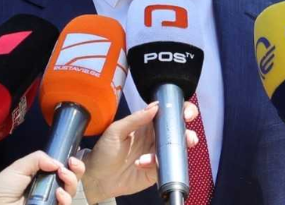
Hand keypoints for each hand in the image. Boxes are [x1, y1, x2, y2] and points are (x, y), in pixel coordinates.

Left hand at [0, 151, 83, 204]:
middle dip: (76, 170)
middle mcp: (50, 188)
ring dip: (71, 182)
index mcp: (44, 175)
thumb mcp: (19, 167)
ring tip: (62, 176)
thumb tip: (57, 162)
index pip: (65, 168)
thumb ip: (38, 158)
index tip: (71, 158)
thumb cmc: (3, 189)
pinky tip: (58, 194)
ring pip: (72, 192)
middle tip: (69, 166)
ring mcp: (51, 201)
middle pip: (72, 179)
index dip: (72, 163)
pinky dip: (66, 199)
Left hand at [82, 101, 198, 202]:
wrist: (96, 177)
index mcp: (147, 124)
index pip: (168, 113)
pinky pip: (164, 166)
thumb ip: (135, 119)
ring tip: (174, 148)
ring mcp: (156, 154)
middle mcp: (154, 138)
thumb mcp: (116, 130)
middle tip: (188, 135)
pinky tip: (142, 163)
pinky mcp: (155, 171)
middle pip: (178, 131)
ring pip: (176, 149)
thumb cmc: (104, 151)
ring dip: (181, 148)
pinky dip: (157, 163)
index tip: (185, 112)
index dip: (180, 111)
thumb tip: (155, 106)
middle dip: (187, 131)